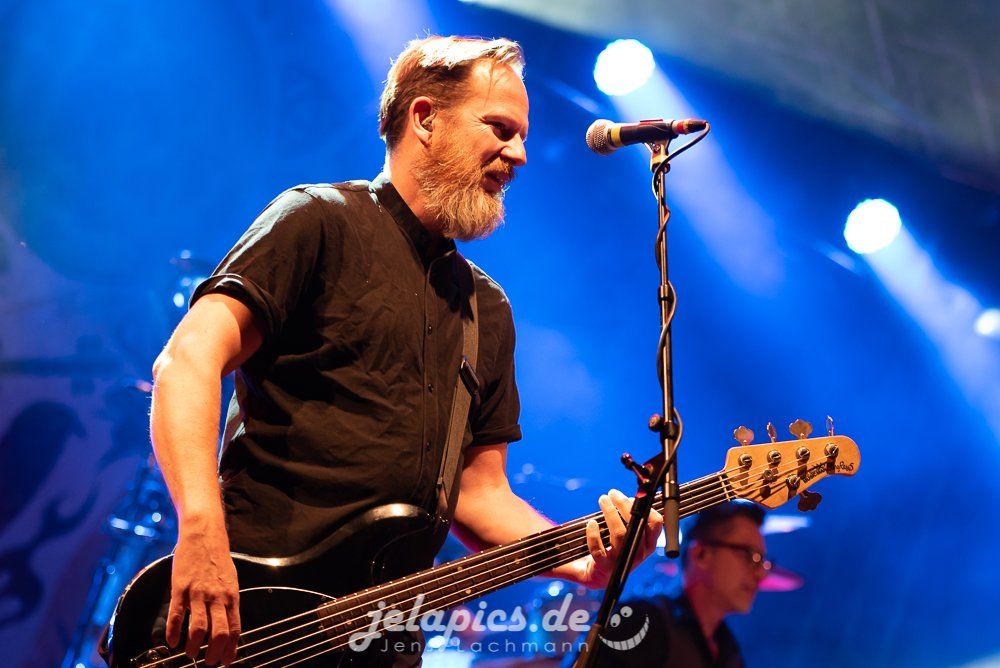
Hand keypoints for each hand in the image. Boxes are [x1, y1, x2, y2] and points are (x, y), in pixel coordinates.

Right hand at [166, 523, 240, 665]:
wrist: (203, 534)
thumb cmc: (216, 558)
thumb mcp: (230, 580)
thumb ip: (228, 601)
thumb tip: (228, 622)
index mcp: (231, 596)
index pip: (235, 628)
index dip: (231, 649)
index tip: (226, 661)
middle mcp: (217, 597)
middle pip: (219, 632)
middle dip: (214, 652)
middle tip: (209, 661)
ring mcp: (198, 593)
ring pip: (198, 628)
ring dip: (194, 646)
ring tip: (191, 654)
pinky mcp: (180, 588)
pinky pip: (176, 615)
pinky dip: (173, 632)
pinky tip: (172, 641)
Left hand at [578, 489, 662, 588]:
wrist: (597, 574)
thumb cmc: (614, 547)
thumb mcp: (627, 533)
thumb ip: (632, 518)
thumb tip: (631, 498)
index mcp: (647, 544)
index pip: (656, 524)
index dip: (645, 508)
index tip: (632, 498)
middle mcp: (638, 554)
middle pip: (635, 525)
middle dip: (623, 505)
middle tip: (612, 493)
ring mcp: (622, 561)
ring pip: (619, 534)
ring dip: (610, 513)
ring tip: (603, 500)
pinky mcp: (605, 567)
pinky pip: (599, 549)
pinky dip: (594, 534)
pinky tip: (591, 524)